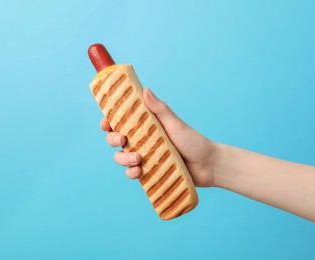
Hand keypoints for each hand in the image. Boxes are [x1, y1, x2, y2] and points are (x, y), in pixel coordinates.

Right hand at [100, 88, 216, 186]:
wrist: (208, 165)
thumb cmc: (193, 141)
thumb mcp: (175, 123)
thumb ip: (159, 109)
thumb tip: (145, 89)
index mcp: (146, 126)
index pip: (121, 121)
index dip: (109, 122)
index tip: (106, 122)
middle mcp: (142, 140)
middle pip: (116, 139)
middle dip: (113, 139)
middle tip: (122, 139)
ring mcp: (144, 157)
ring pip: (121, 157)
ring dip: (123, 158)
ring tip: (138, 159)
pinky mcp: (148, 172)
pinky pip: (132, 173)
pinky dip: (131, 173)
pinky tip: (139, 172)